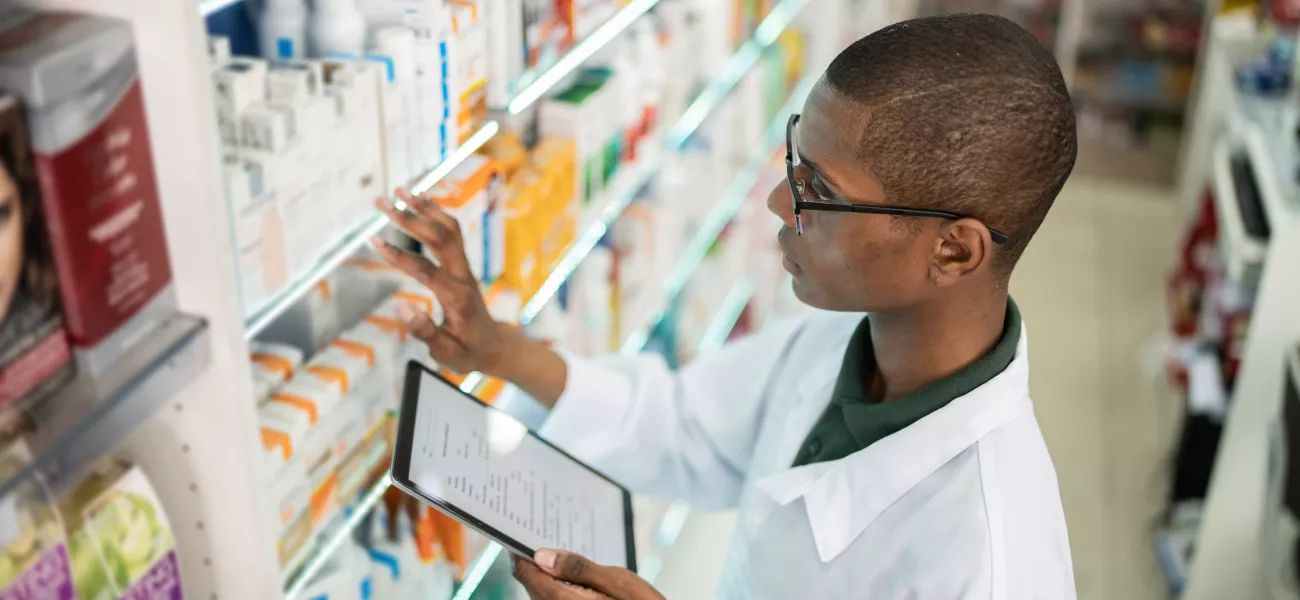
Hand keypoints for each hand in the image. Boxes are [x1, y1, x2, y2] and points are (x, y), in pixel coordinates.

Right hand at [371, 189, 516, 374]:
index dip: (400, 256)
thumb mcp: (446, 353)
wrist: (494, 346)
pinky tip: (417, 200)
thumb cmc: (468, 353)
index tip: (374, 241)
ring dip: (425, 207)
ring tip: (399, 190)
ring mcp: (464, 267)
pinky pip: (452, 232)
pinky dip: (435, 212)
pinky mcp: (462, 264)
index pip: (426, 271)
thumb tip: (402, 309)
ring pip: (449, 229)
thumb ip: (425, 332)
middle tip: (381, 203)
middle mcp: (462, 276)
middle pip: (440, 238)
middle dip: (410, 218)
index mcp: (457, 298)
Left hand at [513, 549, 665, 599]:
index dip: (523, 553)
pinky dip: (558, 591)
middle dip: (538, 565)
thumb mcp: (617, 580)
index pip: (526, 573)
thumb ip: (579, 568)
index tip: (526, 538)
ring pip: (541, 595)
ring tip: (567, 565)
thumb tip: (543, 555)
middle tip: (552, 547)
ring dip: (548, 579)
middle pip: (531, 585)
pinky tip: (576, 585)